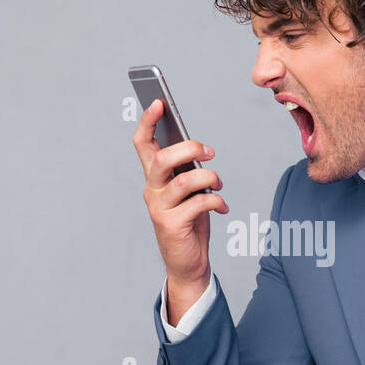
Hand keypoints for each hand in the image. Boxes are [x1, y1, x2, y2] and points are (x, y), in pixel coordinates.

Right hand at [132, 98, 227, 321]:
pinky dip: (216, 201)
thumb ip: (187, 170)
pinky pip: (199, 202)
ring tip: (218, 184)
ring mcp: (159, 208)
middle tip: (209, 153)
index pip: (143, 144)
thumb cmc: (189, 222)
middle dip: (189, 148)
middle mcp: (152, 190)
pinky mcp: (171, 225)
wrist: (187, 263)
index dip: (148, 121)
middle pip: (163, 158)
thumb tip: (198, 149)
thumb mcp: (188, 192)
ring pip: (184, 180)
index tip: (159, 102)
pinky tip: (222, 207)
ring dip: (209, 178)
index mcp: (154, 177)